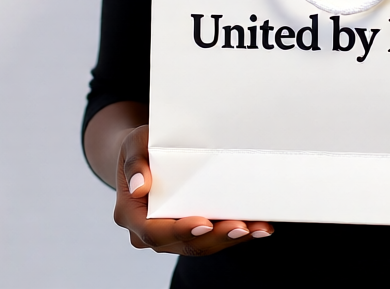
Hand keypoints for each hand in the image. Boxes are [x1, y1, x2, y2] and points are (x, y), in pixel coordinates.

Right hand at [112, 124, 274, 255]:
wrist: (144, 155)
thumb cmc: (141, 148)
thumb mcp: (134, 144)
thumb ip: (135, 162)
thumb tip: (140, 185)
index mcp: (132, 216)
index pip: (154, 232)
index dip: (180, 231)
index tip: (203, 223)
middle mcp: (150, 233)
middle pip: (184, 244)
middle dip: (214, 237)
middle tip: (240, 226)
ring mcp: (171, 235)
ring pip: (202, 245)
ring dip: (230, 239)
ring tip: (257, 228)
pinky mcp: (190, 230)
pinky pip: (212, 237)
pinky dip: (234, 234)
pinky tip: (257, 227)